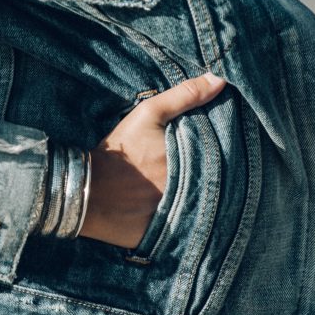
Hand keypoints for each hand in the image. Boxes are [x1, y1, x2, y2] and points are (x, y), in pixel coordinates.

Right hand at [78, 72, 226, 249]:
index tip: (223, 148)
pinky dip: (190, 220)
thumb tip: (219, 79)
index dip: (226, 153)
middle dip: (219, 177)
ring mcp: (182, 215)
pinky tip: (185, 211)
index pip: (224, 159)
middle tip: (211, 169)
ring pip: (206, 205)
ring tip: (200, 188)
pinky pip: (189, 227)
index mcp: (193, 162)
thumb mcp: (149, 114)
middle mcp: (193, 190)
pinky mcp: (169, 235)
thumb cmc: (121, 150)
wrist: (88, 191)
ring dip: (207, 198)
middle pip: (218, 183)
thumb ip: (184, 95)